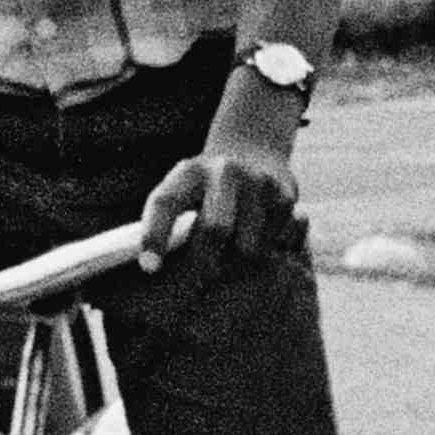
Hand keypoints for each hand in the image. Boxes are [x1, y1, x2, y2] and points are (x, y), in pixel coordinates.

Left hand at [139, 136, 304, 272]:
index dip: (154, 236)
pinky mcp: (286, 194)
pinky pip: (276, 242)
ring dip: (239, 263)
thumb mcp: (183, 191)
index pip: (166, 203)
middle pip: (215, 229)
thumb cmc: (206, 189)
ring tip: (231, 261)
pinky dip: (267, 252)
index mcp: (189, 171)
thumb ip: (167, 220)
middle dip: (206, 263)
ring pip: (249, 245)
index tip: (149, 267)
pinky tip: (261, 242)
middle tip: (199, 282)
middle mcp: (224, 170)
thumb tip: (151, 267)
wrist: (254, 153)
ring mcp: (259, 181)